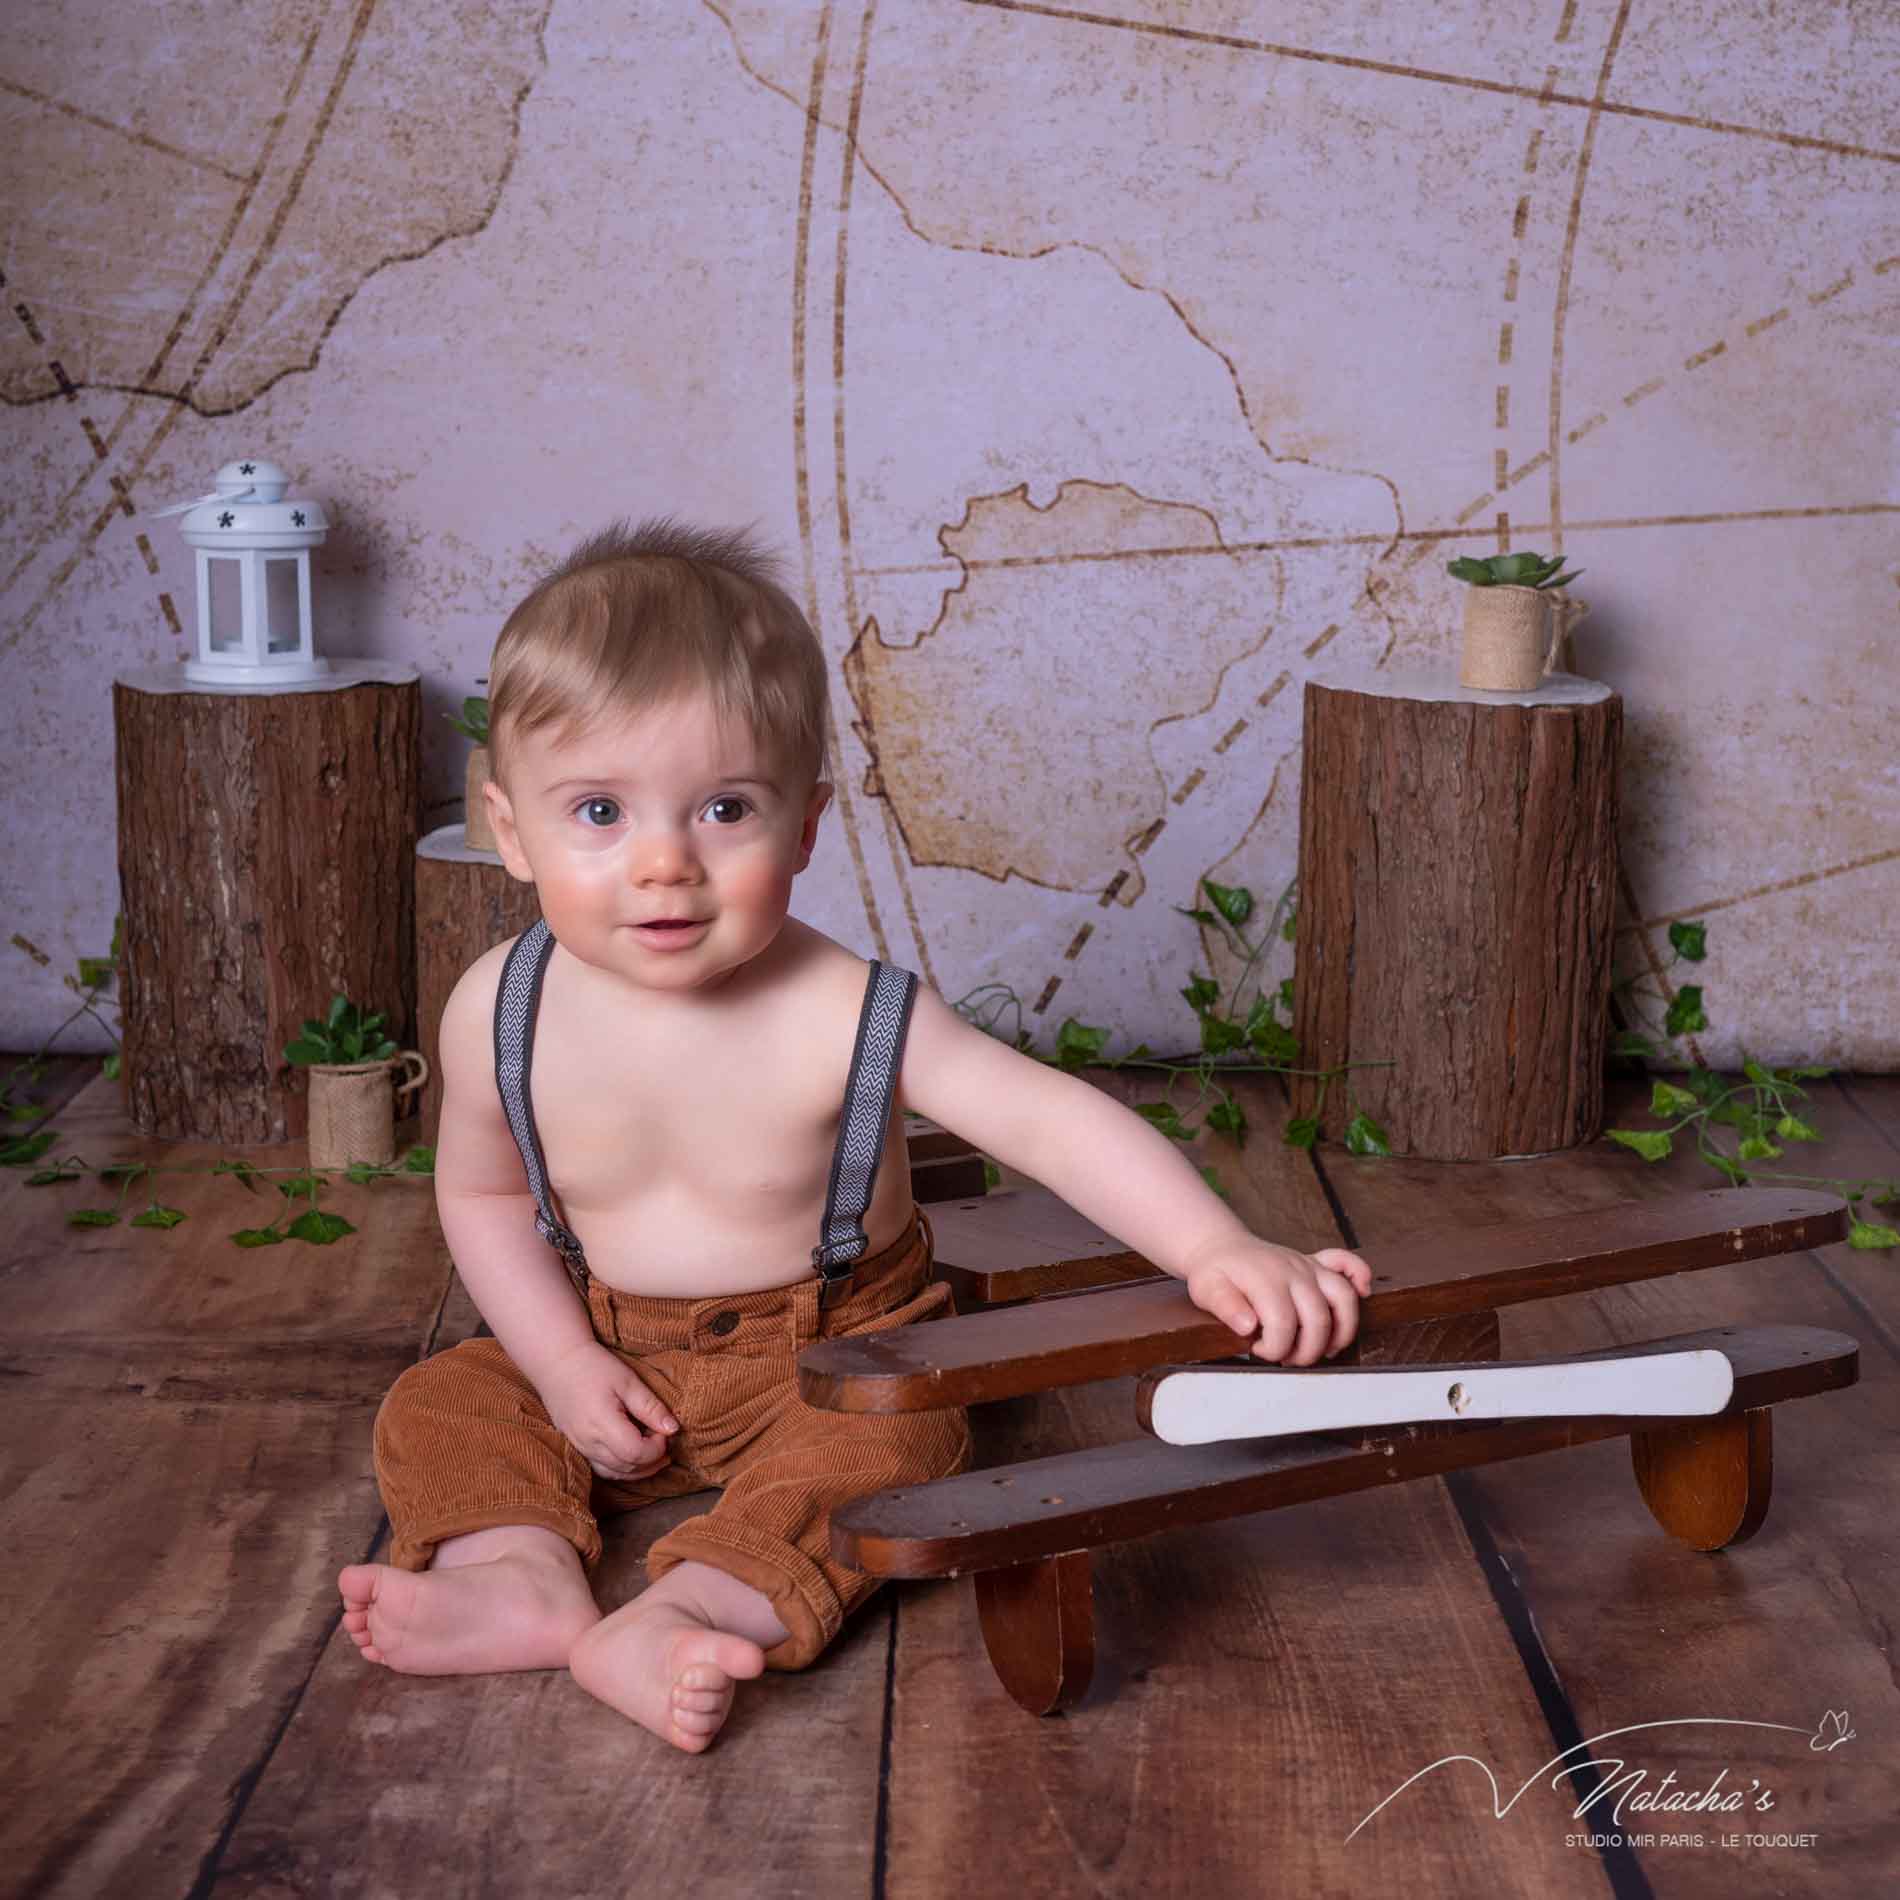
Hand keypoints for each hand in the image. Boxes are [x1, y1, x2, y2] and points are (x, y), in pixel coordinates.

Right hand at [535, 1339, 678, 1480]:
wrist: (557, 1362)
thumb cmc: (594, 1366)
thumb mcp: (628, 1381)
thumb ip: (650, 1407)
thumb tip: (673, 1429)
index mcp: (602, 1423)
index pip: (635, 1453)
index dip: (656, 1448)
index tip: (665, 1432)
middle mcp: (588, 1441)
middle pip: (626, 1467)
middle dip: (652, 1461)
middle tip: (666, 1443)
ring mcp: (579, 1446)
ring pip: (613, 1472)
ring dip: (638, 1469)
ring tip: (655, 1454)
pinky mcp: (575, 1446)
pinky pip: (600, 1468)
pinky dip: (621, 1467)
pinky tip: (632, 1455)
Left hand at [1182, 1238, 1372, 1365]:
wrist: (1220, 1245)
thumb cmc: (1214, 1271)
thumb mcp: (1206, 1289)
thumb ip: (1225, 1306)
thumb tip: (1247, 1326)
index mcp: (1266, 1279)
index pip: (1283, 1323)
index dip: (1275, 1347)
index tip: (1259, 1351)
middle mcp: (1293, 1271)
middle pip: (1318, 1317)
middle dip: (1307, 1350)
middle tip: (1287, 1359)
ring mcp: (1308, 1266)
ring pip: (1343, 1296)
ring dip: (1341, 1330)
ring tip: (1324, 1350)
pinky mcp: (1316, 1264)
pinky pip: (1347, 1262)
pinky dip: (1360, 1276)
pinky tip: (1363, 1293)